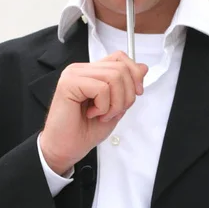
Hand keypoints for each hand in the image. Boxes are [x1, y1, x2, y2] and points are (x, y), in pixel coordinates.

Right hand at [40, 51, 147, 174]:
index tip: (136, 93)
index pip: (120, 58)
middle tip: (113, 112)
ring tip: (103, 115)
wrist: (65, 149)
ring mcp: (74, 74)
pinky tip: (91, 114)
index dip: (134, 74)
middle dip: (127, 95)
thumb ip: (127, 87)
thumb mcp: (116, 107)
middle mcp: (82, 69)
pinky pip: (101, 88)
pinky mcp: (69, 83)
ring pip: (114, 76)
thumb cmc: (85, 131)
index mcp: (92, 72)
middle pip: (120, 68)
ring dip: (115, 103)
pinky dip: (103, 106)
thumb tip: (143, 68)